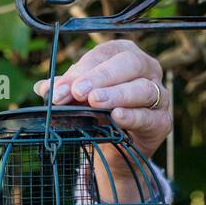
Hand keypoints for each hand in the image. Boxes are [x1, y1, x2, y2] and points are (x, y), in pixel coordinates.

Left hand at [33, 40, 171, 200]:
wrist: (115, 150)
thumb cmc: (98, 114)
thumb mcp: (78, 101)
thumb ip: (64, 92)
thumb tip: (43, 88)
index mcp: (123, 55)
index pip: (103, 54)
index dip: (81, 70)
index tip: (59, 90)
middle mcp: (146, 69)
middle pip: (128, 63)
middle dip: (101, 77)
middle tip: (78, 92)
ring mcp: (159, 95)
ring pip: (142, 88)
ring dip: (116, 94)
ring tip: (95, 101)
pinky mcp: (162, 121)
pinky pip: (150, 116)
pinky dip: (133, 116)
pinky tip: (117, 117)